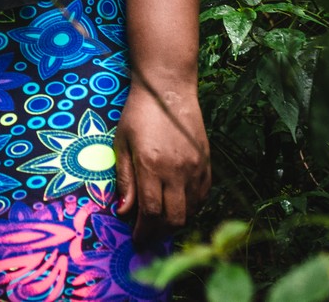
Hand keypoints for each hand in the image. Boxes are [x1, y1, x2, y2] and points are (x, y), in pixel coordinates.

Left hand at [113, 76, 210, 243]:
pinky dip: (191, 209)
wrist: (169, 88)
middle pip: (173, 218)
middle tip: (147, 238)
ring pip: (191, 211)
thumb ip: (124, 179)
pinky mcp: (207, 163)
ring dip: (175, 224)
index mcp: (152, 165)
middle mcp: (177, 170)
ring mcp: (196, 167)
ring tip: (160, 225)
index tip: (135, 240)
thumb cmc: (139, 113)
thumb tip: (123, 211)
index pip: (150, 212)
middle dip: (158, 234)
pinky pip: (202, 197)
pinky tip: (178, 208)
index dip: (143, 232)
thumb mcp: (122, 143)